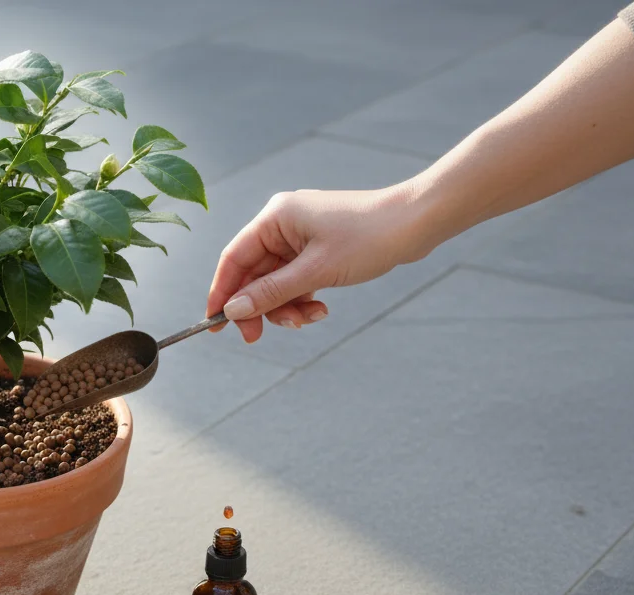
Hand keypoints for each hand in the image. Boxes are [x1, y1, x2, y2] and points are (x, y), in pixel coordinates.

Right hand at [205, 185, 435, 342]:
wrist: (418, 222)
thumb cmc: (369, 237)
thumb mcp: (315, 272)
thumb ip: (271, 293)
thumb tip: (233, 311)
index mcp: (275, 218)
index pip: (234, 259)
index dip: (221, 293)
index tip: (215, 325)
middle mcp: (282, 223)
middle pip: (253, 274)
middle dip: (260, 306)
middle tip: (260, 337)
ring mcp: (301, 236)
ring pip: (276, 281)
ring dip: (286, 306)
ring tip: (309, 319)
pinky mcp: (318, 247)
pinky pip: (296, 279)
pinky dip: (303, 297)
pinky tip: (321, 309)